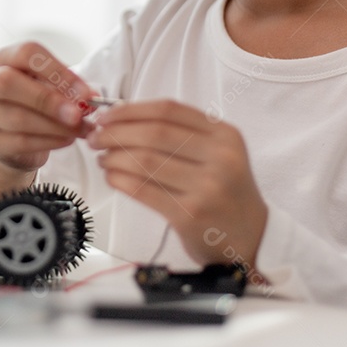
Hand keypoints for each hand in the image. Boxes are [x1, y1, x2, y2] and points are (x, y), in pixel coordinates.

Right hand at [0, 42, 96, 191]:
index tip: (84, 90)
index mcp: (3, 59)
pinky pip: (22, 142)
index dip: (57, 70)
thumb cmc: (33, 101)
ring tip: (81, 129)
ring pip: (18, 118)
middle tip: (78, 113)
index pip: (26, 53)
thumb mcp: (46, 84)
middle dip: (48, 99)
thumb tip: (89, 96)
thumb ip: (64, 86)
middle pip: (7, 82)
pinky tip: (68, 139)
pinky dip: (50, 141)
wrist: (13, 136)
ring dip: (56, 125)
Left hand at [87, 99, 268, 268]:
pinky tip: (112, 177)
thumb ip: (179, 132)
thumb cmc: (223, 190)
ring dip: (114, 157)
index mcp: (224, 134)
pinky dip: (120, 180)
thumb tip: (120, 118)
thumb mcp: (216, 152)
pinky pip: (143, 189)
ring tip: (102, 159)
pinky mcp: (190, 214)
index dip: (130, 110)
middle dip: (115, 133)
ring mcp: (207, 186)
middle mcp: (220, 157)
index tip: (105, 116)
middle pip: (154, 133)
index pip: (168, 110)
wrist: (251, 236)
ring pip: (145, 161)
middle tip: (95, 138)